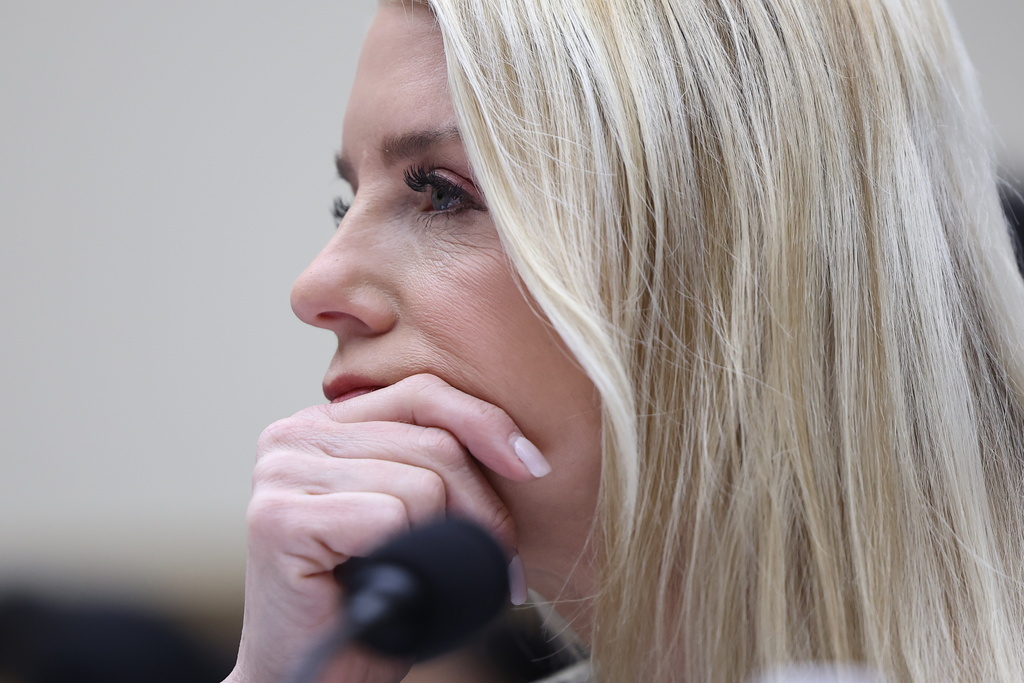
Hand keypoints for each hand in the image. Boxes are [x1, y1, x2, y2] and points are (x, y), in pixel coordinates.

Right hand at [225, 374, 546, 682]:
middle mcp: (294, 435)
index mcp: (326, 423)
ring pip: (420, 482)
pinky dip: (407, 556)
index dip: (486, 424)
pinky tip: (389, 582)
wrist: (313, 677)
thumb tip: (524, 451)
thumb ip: (436, 462)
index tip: (532, 466)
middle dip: (483, 505)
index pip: (423, 393)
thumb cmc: (372, 598)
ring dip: (448, 540)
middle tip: (501, 561)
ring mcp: (280, 473)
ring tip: (434, 577)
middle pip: (432, 440)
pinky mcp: (279, 518)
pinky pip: (389, 516)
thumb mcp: (412, 512)